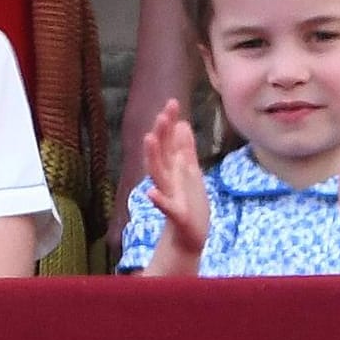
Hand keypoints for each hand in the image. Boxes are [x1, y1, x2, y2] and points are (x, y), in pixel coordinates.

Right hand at [144, 99, 209, 253]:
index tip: (172, 102)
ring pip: (158, 174)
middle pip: (161, 153)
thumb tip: (181, 123)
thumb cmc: (190, 204)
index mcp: (173, 169)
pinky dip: (157, 200)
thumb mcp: (191, 172)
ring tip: (149, 139)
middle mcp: (167, 179)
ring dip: (152, 157)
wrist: (190, 238)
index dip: (169, 123)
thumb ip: (185, 149)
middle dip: (160, 134)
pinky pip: (165, 207)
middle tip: (161, 114)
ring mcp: (169, 196)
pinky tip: (150, 193)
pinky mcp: (175, 215)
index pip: (168, 142)